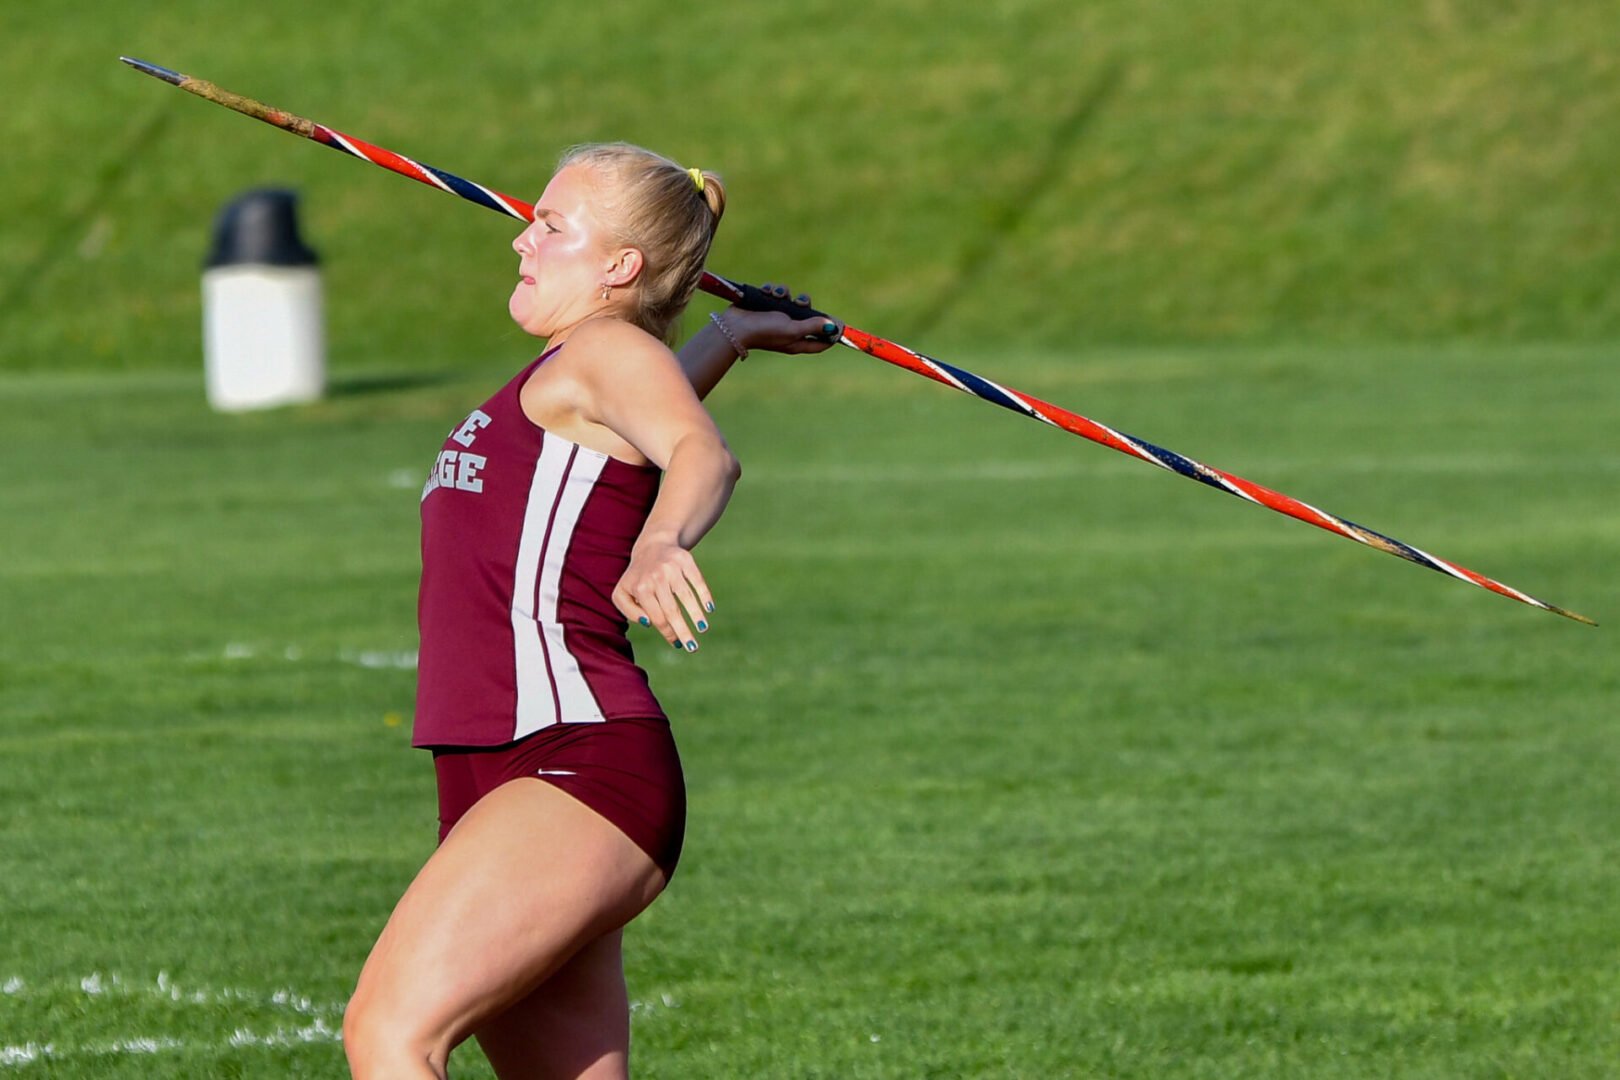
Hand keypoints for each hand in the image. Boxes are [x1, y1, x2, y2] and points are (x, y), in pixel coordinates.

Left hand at [612, 536, 713, 651]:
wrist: (652, 546)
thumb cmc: (638, 577)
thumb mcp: (623, 593)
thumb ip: (629, 611)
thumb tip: (648, 623)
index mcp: (640, 588)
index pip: (657, 617)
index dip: (668, 633)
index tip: (677, 644)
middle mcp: (656, 577)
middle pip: (672, 611)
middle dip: (683, 631)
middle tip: (692, 648)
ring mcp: (671, 568)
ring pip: (686, 596)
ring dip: (696, 615)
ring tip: (702, 629)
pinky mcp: (685, 560)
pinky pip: (697, 580)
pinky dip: (705, 595)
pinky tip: (709, 609)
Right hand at [727, 283, 842, 354]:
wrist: (735, 326)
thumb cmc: (764, 331)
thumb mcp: (792, 329)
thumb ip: (812, 326)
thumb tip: (832, 326)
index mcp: (796, 341)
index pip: (820, 342)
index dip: (831, 335)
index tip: (841, 325)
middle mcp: (788, 330)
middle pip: (808, 317)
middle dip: (806, 305)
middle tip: (802, 303)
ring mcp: (776, 317)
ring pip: (791, 300)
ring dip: (786, 294)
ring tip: (779, 295)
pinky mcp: (765, 305)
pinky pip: (776, 293)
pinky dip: (773, 290)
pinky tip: (767, 292)